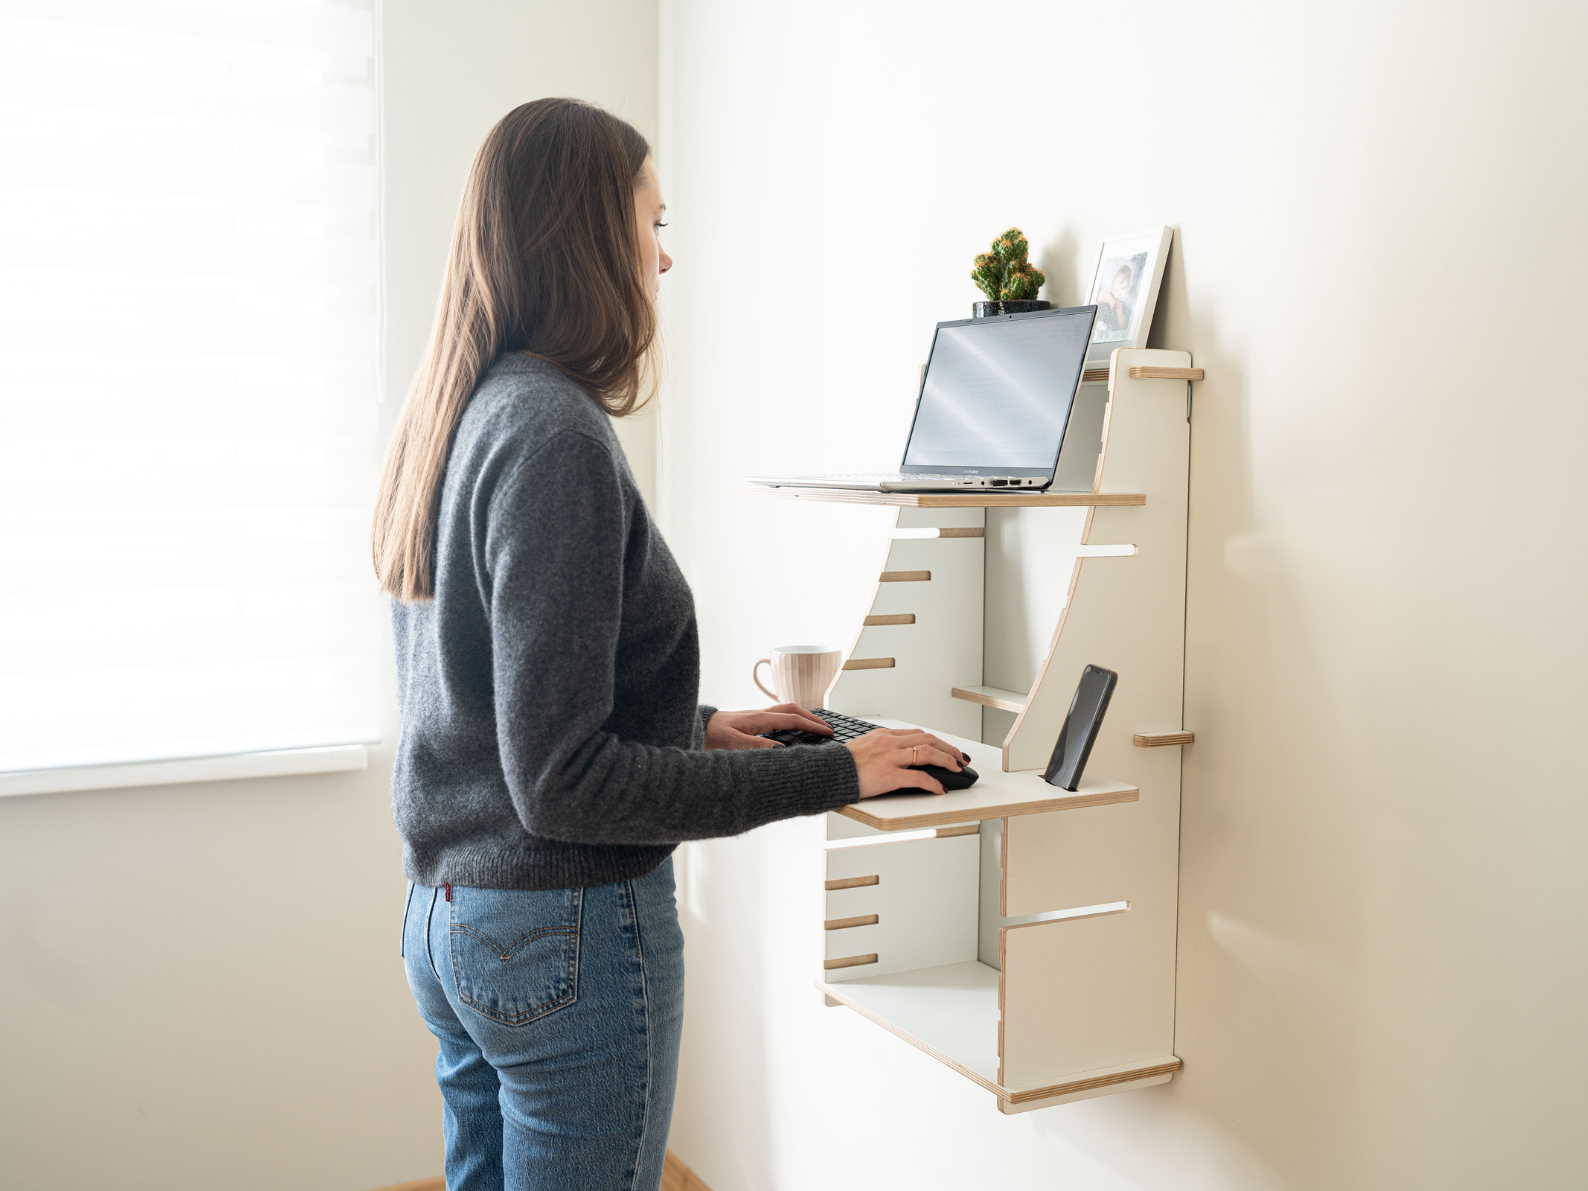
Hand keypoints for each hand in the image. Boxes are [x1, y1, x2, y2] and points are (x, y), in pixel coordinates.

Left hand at [704, 704, 832, 750]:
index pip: (792, 719)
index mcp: (759, 718)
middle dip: (812, 717)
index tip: (827, 732)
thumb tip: (781, 750)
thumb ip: (757, 747)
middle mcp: (758, 714)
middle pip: (792, 710)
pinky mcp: (748, 722)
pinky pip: (776, 718)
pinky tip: (789, 732)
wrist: (692, 729)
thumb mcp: (732, 744)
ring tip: (813, 728)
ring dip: (802, 717)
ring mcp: (754, 717)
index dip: (812, 726)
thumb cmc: (709, 736)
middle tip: (827, 728)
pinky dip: (789, 721)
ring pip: (785, 712)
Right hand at [845, 728, 969, 797]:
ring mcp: (890, 758)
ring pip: (928, 753)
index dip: (935, 741)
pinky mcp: (890, 775)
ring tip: (956, 768)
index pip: (916, 734)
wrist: (826, 773)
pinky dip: (934, 783)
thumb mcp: (861, 749)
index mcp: (883, 736)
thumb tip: (895, 757)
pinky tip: (940, 788)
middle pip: (928, 739)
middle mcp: (889, 743)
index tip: (945, 748)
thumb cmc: (840, 765)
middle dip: (948, 748)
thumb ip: (879, 750)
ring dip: (947, 760)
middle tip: (960, 757)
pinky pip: (919, 778)